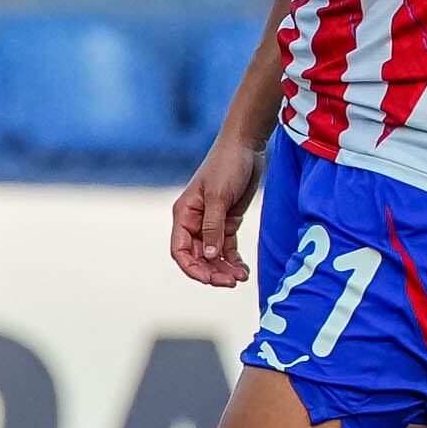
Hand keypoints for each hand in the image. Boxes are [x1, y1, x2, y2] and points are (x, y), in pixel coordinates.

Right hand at [172, 130, 263, 287]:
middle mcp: (194, 221)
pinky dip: (234, 260)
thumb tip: (208, 256)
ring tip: (240, 277)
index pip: (180, 250)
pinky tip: (243, 270)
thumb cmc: (227, 165)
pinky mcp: (228, 221)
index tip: (210, 279)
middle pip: (197, 257)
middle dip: (212, 272)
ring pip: (213, 255)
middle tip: (231, 282)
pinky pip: (227, 248)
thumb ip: (212, 228)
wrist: (246, 145)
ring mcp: (211, 223)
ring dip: (224, 269)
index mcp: (184, 214)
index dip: (192, 268)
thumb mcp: (219, 197)